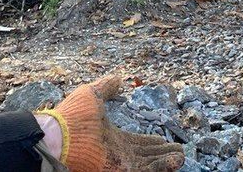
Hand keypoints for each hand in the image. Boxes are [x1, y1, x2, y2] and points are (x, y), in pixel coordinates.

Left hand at [41, 76, 183, 171]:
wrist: (61, 135)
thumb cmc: (74, 116)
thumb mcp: (94, 95)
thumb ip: (107, 87)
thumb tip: (119, 78)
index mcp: (111, 138)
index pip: (136, 142)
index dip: (151, 142)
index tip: (163, 139)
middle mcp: (117, 153)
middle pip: (145, 155)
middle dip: (162, 153)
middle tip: (179, 151)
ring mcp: (119, 163)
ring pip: (150, 164)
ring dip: (167, 161)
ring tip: (181, 157)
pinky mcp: (122, 170)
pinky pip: (148, 170)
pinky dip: (163, 166)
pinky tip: (176, 161)